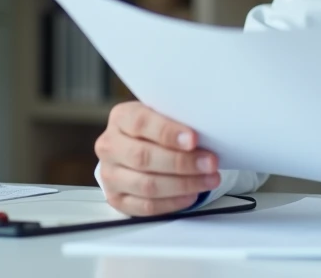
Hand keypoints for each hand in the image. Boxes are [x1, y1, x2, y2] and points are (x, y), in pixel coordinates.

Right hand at [95, 101, 220, 215]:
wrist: (136, 145)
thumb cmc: (156, 128)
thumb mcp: (164, 114)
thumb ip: (178, 119)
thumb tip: (206, 131)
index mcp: (121, 117)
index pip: (141, 123)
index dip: (168, 132)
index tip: (193, 139)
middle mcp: (110, 146)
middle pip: (143, 157)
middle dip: (182, 162)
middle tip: (210, 163)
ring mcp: (110, 175)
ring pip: (146, 185)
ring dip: (183, 184)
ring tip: (208, 180)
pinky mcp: (117, 199)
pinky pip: (146, 206)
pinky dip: (173, 202)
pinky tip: (191, 195)